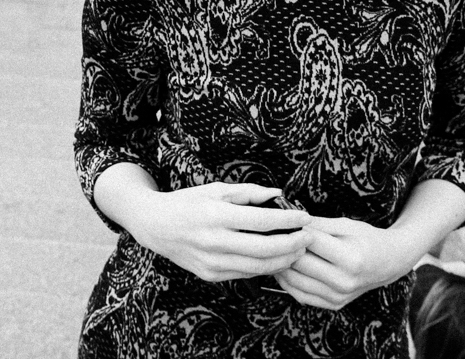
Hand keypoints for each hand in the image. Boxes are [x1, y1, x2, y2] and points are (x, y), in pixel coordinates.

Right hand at [124, 183, 311, 282]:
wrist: (156, 226)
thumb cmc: (188, 203)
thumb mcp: (216, 189)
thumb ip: (248, 192)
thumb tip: (278, 194)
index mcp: (216, 215)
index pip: (262, 220)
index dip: (288, 220)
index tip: (305, 216)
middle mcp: (214, 241)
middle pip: (265, 248)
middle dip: (293, 243)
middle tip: (308, 236)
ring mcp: (212, 262)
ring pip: (259, 266)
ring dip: (284, 259)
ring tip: (298, 249)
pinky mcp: (211, 275)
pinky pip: (246, 273)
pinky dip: (266, 267)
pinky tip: (277, 258)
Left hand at [272, 216, 416, 310]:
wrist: (388, 262)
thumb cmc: (366, 239)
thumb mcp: (345, 224)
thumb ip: (316, 224)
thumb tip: (288, 219)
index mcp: (350, 258)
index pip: (309, 242)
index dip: (292, 229)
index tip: (281, 221)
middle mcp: (344, 281)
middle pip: (299, 262)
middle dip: (283, 246)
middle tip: (273, 234)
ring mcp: (338, 296)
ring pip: (294, 281)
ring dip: (280, 264)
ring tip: (274, 249)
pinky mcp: (333, 304)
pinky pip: (300, 295)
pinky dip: (287, 281)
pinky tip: (283, 267)